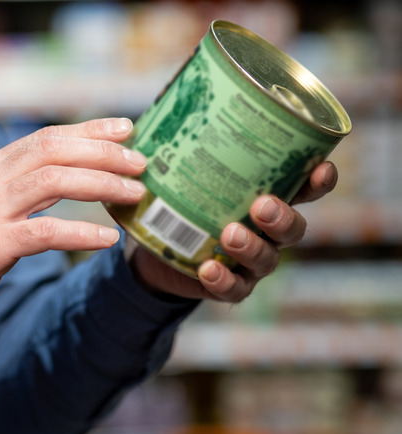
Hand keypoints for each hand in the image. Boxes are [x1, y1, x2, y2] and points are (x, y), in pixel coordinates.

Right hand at [0, 118, 143, 340]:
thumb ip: (15, 191)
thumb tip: (64, 180)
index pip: (44, 138)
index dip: (88, 129)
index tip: (125, 127)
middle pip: (53, 150)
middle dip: (103, 150)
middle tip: (140, 161)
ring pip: (53, 181)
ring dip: (101, 183)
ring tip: (135, 193)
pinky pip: (45, 232)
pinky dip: (81, 232)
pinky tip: (108, 238)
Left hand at [130, 161, 337, 301]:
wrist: (157, 248)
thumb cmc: (179, 198)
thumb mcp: (179, 170)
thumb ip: (176, 146)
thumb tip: (141, 117)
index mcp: (267, 195)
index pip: (304, 187)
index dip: (319, 180)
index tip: (321, 167)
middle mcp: (267, 230)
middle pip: (294, 228)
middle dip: (283, 216)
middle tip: (261, 205)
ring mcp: (251, 261)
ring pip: (268, 258)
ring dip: (252, 246)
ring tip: (230, 233)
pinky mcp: (229, 284)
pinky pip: (235, 288)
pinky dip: (224, 280)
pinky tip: (208, 269)